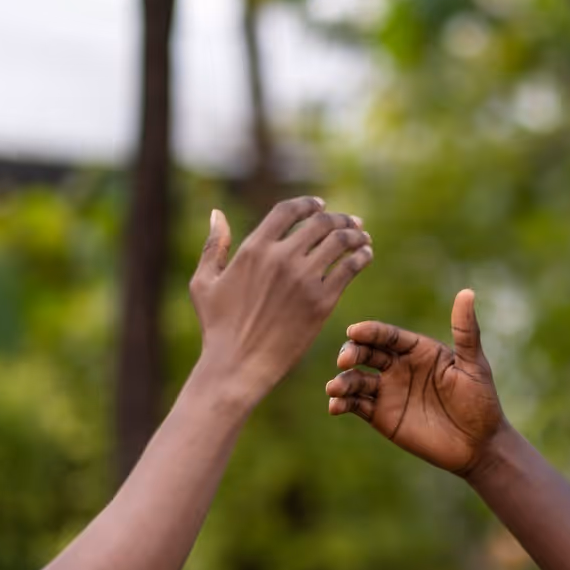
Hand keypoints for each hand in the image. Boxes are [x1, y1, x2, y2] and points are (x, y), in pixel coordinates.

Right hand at [190, 196, 372, 397]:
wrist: (237, 365)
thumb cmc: (217, 327)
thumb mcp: (204, 282)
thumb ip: (213, 245)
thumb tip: (218, 213)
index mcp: (253, 248)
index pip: (288, 211)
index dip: (308, 204)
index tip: (321, 205)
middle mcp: (281, 258)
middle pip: (321, 223)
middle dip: (340, 218)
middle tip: (352, 221)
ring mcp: (303, 279)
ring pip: (340, 241)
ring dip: (355, 234)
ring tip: (363, 236)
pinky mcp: (322, 302)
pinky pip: (350, 268)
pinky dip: (362, 256)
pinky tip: (366, 255)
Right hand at [325, 289, 506, 475]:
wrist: (478, 445)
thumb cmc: (481, 402)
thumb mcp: (474, 365)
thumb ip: (466, 331)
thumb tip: (467, 292)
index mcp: (418, 350)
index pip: (388, 335)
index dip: (370, 331)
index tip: (355, 330)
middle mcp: (398, 366)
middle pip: (366, 353)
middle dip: (352, 352)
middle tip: (345, 359)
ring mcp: (388, 391)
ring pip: (356, 379)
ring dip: (342, 381)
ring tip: (335, 388)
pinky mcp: (381, 416)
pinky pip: (356, 405)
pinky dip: (342, 403)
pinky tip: (336, 406)